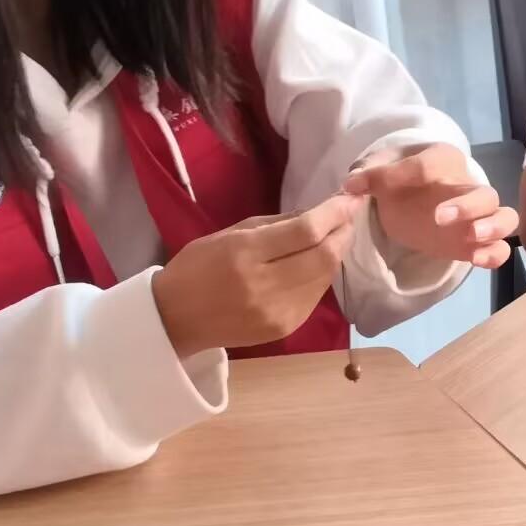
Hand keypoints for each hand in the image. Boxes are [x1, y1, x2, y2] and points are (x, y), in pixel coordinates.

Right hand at [152, 192, 362, 358]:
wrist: (174, 319)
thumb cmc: (197, 267)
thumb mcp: (230, 234)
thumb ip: (277, 224)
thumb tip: (319, 213)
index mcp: (244, 254)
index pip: (305, 231)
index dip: (335, 213)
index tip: (351, 198)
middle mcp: (264, 285)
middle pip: (324, 256)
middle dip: (343, 232)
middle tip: (349, 216)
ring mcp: (277, 311)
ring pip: (325, 276)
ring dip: (336, 253)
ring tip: (336, 236)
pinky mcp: (285, 328)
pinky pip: (316, 295)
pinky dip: (322, 275)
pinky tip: (317, 263)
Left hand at [342, 144, 516, 268]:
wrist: (411, 200)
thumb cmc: (399, 180)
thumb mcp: (379, 169)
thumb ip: (369, 172)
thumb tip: (353, 183)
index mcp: (442, 159)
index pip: (427, 164)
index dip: (394, 175)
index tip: (359, 187)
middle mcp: (467, 185)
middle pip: (483, 193)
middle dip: (466, 205)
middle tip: (439, 217)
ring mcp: (478, 216)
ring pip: (505, 217)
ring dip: (492, 226)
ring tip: (472, 237)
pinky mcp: (478, 242)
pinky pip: (501, 248)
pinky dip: (494, 254)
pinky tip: (476, 260)